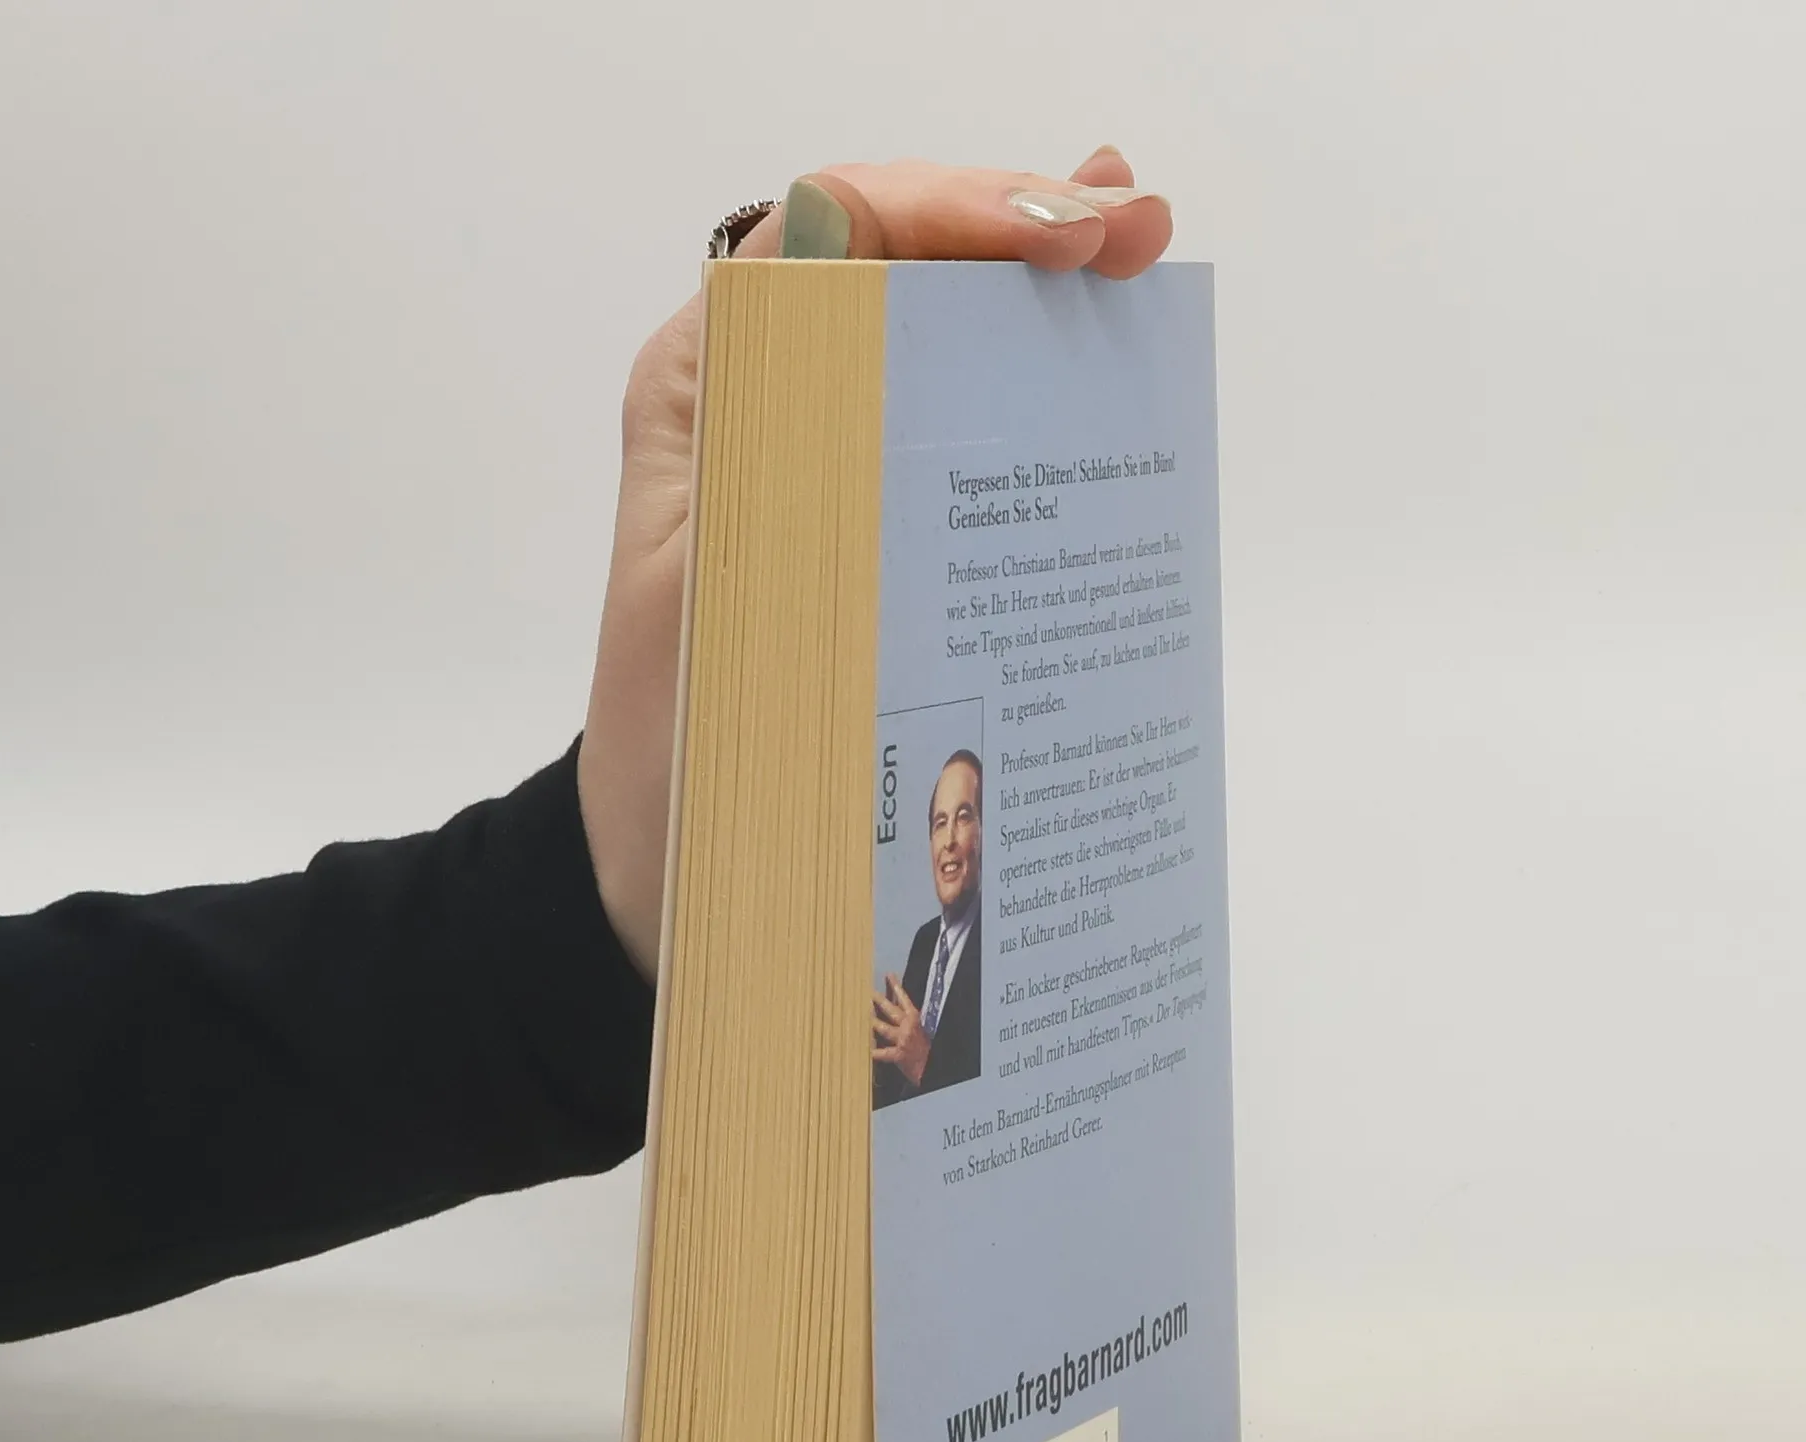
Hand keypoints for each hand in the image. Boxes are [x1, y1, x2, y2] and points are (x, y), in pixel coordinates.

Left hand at [575, 149, 1173, 977]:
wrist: (668, 870)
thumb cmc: (671, 747)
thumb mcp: (706, 580)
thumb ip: (765, 426)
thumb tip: (832, 246)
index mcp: (713, 386)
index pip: (840, 229)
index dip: (961, 208)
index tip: (1068, 237)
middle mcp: (772, 405)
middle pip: (909, 271)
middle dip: (1026, 233)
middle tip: (1137, 233)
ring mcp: (830, 469)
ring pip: (945, 346)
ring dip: (1043, 305)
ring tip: (1138, 266)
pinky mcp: (874, 539)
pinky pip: (961, 447)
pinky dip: (1037, 409)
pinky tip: (1107, 379)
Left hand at [872, 974, 932, 1087]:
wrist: (933, 1067)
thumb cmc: (926, 1050)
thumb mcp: (920, 1031)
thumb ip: (908, 1021)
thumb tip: (895, 1010)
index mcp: (915, 1018)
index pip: (904, 999)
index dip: (896, 987)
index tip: (889, 975)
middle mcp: (908, 1026)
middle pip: (890, 1010)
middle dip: (878, 1000)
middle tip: (867, 992)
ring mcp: (903, 1040)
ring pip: (883, 1027)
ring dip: (872, 1022)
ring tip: (861, 1016)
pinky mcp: (899, 1055)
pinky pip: (882, 1053)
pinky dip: (873, 1052)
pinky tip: (864, 1051)